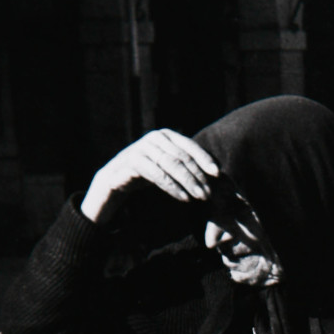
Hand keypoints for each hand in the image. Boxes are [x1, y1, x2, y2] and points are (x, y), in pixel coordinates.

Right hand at [80, 129, 219, 224]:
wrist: (115, 180)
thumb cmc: (148, 174)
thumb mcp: (169, 167)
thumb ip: (187, 166)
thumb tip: (217, 173)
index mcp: (166, 135)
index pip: (190, 146)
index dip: (204, 159)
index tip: (217, 174)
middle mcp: (154, 138)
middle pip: (182, 157)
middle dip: (198, 176)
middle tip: (210, 194)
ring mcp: (142, 147)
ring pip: (171, 165)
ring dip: (188, 183)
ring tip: (201, 198)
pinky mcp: (132, 161)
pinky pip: (157, 174)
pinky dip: (172, 187)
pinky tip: (184, 198)